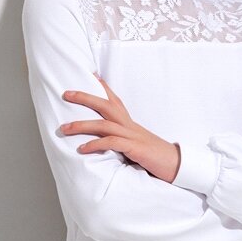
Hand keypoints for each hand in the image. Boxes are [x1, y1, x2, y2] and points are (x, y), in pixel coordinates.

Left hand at [60, 73, 180, 182]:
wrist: (176, 165)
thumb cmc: (155, 157)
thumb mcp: (136, 144)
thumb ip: (121, 139)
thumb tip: (105, 141)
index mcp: (130, 123)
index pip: (114, 100)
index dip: (102, 87)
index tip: (90, 75)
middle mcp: (130, 125)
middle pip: (105, 105)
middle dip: (84, 97)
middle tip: (66, 93)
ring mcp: (133, 136)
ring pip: (104, 125)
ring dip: (82, 125)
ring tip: (64, 128)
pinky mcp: (135, 148)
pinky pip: (112, 143)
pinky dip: (95, 145)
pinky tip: (82, 149)